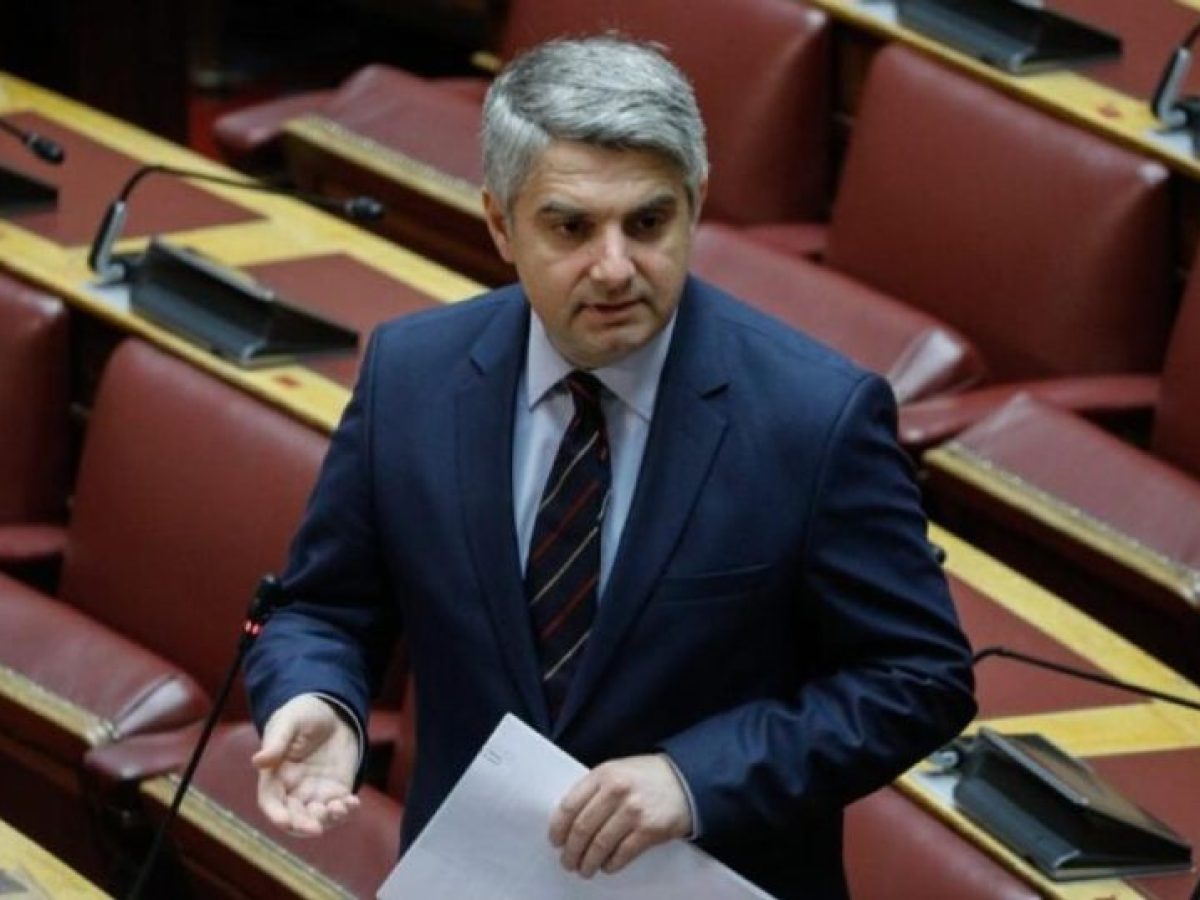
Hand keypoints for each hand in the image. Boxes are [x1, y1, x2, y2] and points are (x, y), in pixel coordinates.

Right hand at [251, 694, 360, 836]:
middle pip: (294, 817)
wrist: (332, 711)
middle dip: (303, 825)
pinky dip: (346, 811)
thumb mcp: (288, 723)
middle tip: (316, 827)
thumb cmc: (302, 714)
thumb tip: (258, 761)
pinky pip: (340, 808)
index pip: (271, 802)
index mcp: (275, 776)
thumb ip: (276, 743)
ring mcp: (315, 792)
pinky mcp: (336, 790)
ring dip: (327, 820)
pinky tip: (353, 802)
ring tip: (339, 808)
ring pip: (317, 818)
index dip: (276, 814)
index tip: (286, 822)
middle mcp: (293, 790)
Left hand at [549, 754, 691, 877]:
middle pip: (582, 829)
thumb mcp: (617, 772)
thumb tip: (569, 822)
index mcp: (604, 774)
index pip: (569, 806)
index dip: (558, 829)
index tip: (555, 842)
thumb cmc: (647, 777)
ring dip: (588, 862)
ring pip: (599, 845)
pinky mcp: (649, 830)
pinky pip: (622, 854)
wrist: (687, 780)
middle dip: (571, 851)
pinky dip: (611, 864)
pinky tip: (607, 866)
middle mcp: (616, 791)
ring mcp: (633, 811)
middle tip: (568, 862)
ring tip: (584, 869)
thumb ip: (595, 790)